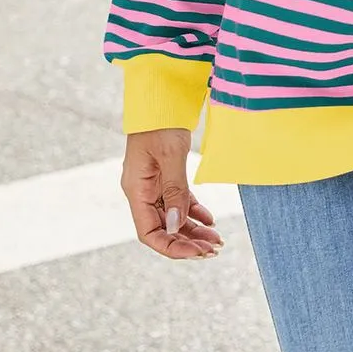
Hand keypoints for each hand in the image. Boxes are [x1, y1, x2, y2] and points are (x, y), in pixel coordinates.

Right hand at [121, 128, 223, 261]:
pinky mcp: (164, 176)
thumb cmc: (162, 122)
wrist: (162, 98)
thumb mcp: (171, 156)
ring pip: (172, 218)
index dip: (172, 247)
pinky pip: (178, 202)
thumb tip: (175, 226)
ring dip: (193, 230)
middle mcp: (142, 191)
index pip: (149, 233)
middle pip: (162, 228)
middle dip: (187, 242)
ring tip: (217, 239)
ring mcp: (152, 185)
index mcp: (136, 190)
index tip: (197, 253)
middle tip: (214, 249)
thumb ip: (174, 191)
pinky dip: (193, 213)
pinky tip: (210, 221)